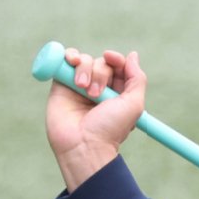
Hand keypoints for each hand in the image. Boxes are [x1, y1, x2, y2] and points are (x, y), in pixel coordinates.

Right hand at [45, 47, 146, 191]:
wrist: (82, 143)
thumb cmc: (110, 128)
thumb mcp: (134, 105)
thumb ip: (136, 79)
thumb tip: (132, 55)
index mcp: (119, 92)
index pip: (118, 65)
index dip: (116, 58)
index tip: (111, 58)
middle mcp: (100, 87)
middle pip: (102, 62)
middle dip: (100, 73)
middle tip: (96, 94)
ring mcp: (80, 85)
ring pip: (84, 60)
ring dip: (85, 69)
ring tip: (82, 88)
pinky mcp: (62, 84)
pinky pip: (64, 61)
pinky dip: (69, 56)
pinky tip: (70, 63)